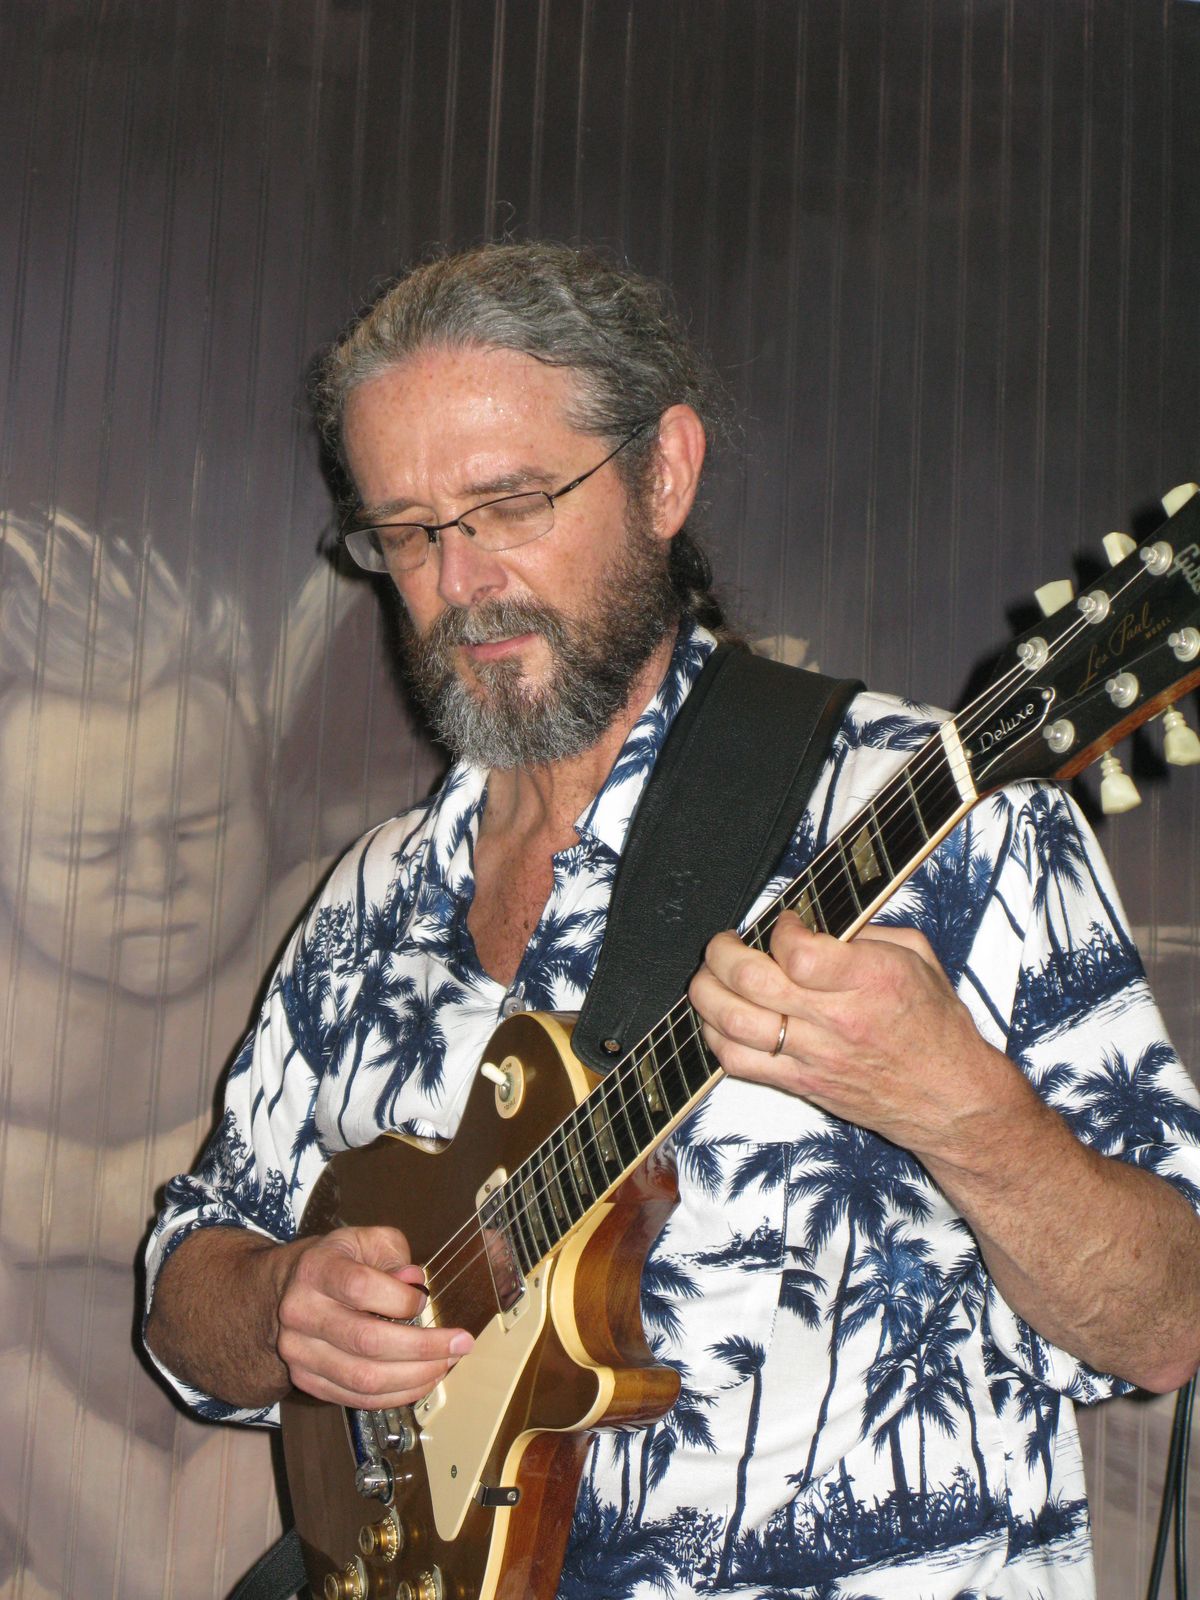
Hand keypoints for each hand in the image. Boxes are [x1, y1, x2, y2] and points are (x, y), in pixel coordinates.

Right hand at [275, 1225, 473, 1408]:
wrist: (291, 1289)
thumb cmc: (339, 1262)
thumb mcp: (366, 1241)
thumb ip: (394, 1256)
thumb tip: (414, 1283)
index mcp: (316, 1269)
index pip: (360, 1287)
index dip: (400, 1298)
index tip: (424, 1301)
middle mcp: (301, 1312)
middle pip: (366, 1340)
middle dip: (423, 1347)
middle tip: (459, 1344)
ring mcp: (299, 1351)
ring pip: (363, 1378)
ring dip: (414, 1377)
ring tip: (444, 1365)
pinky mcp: (306, 1380)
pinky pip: (356, 1398)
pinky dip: (395, 1395)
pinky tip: (420, 1381)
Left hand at [688, 911, 1021, 1162]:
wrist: (950, 1099)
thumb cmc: (936, 1026)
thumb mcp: (917, 957)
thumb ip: (864, 932)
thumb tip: (813, 921)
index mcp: (873, 981)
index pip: (798, 955)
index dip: (779, 930)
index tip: (784, 923)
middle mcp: (839, 1020)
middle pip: (752, 984)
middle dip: (723, 953)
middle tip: (726, 943)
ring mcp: (815, 1057)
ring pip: (733, 1025)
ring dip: (707, 993)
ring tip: (711, 975)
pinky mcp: (800, 1085)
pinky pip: (737, 1063)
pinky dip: (714, 1036)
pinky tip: (718, 1017)